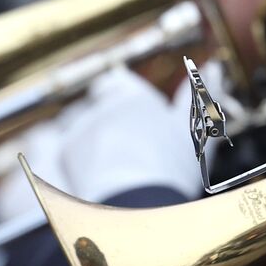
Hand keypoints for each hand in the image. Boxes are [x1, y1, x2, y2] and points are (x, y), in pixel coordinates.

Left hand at [56, 66, 204, 201]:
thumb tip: (214, 65)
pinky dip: (60, 153)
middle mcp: (101, 105)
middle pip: (93, 106)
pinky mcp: (60, 152)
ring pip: (74, 125)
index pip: (115, 83)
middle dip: (101, 122)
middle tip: (120, 150)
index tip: (127, 118)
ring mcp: (78, 128)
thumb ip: (198, 95)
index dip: (118, 97)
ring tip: (102, 168)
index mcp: (133, 96)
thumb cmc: (171, 164)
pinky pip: (52, 144)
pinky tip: (78, 170)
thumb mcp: (192, 128)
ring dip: (83, 139)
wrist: (136, 201)